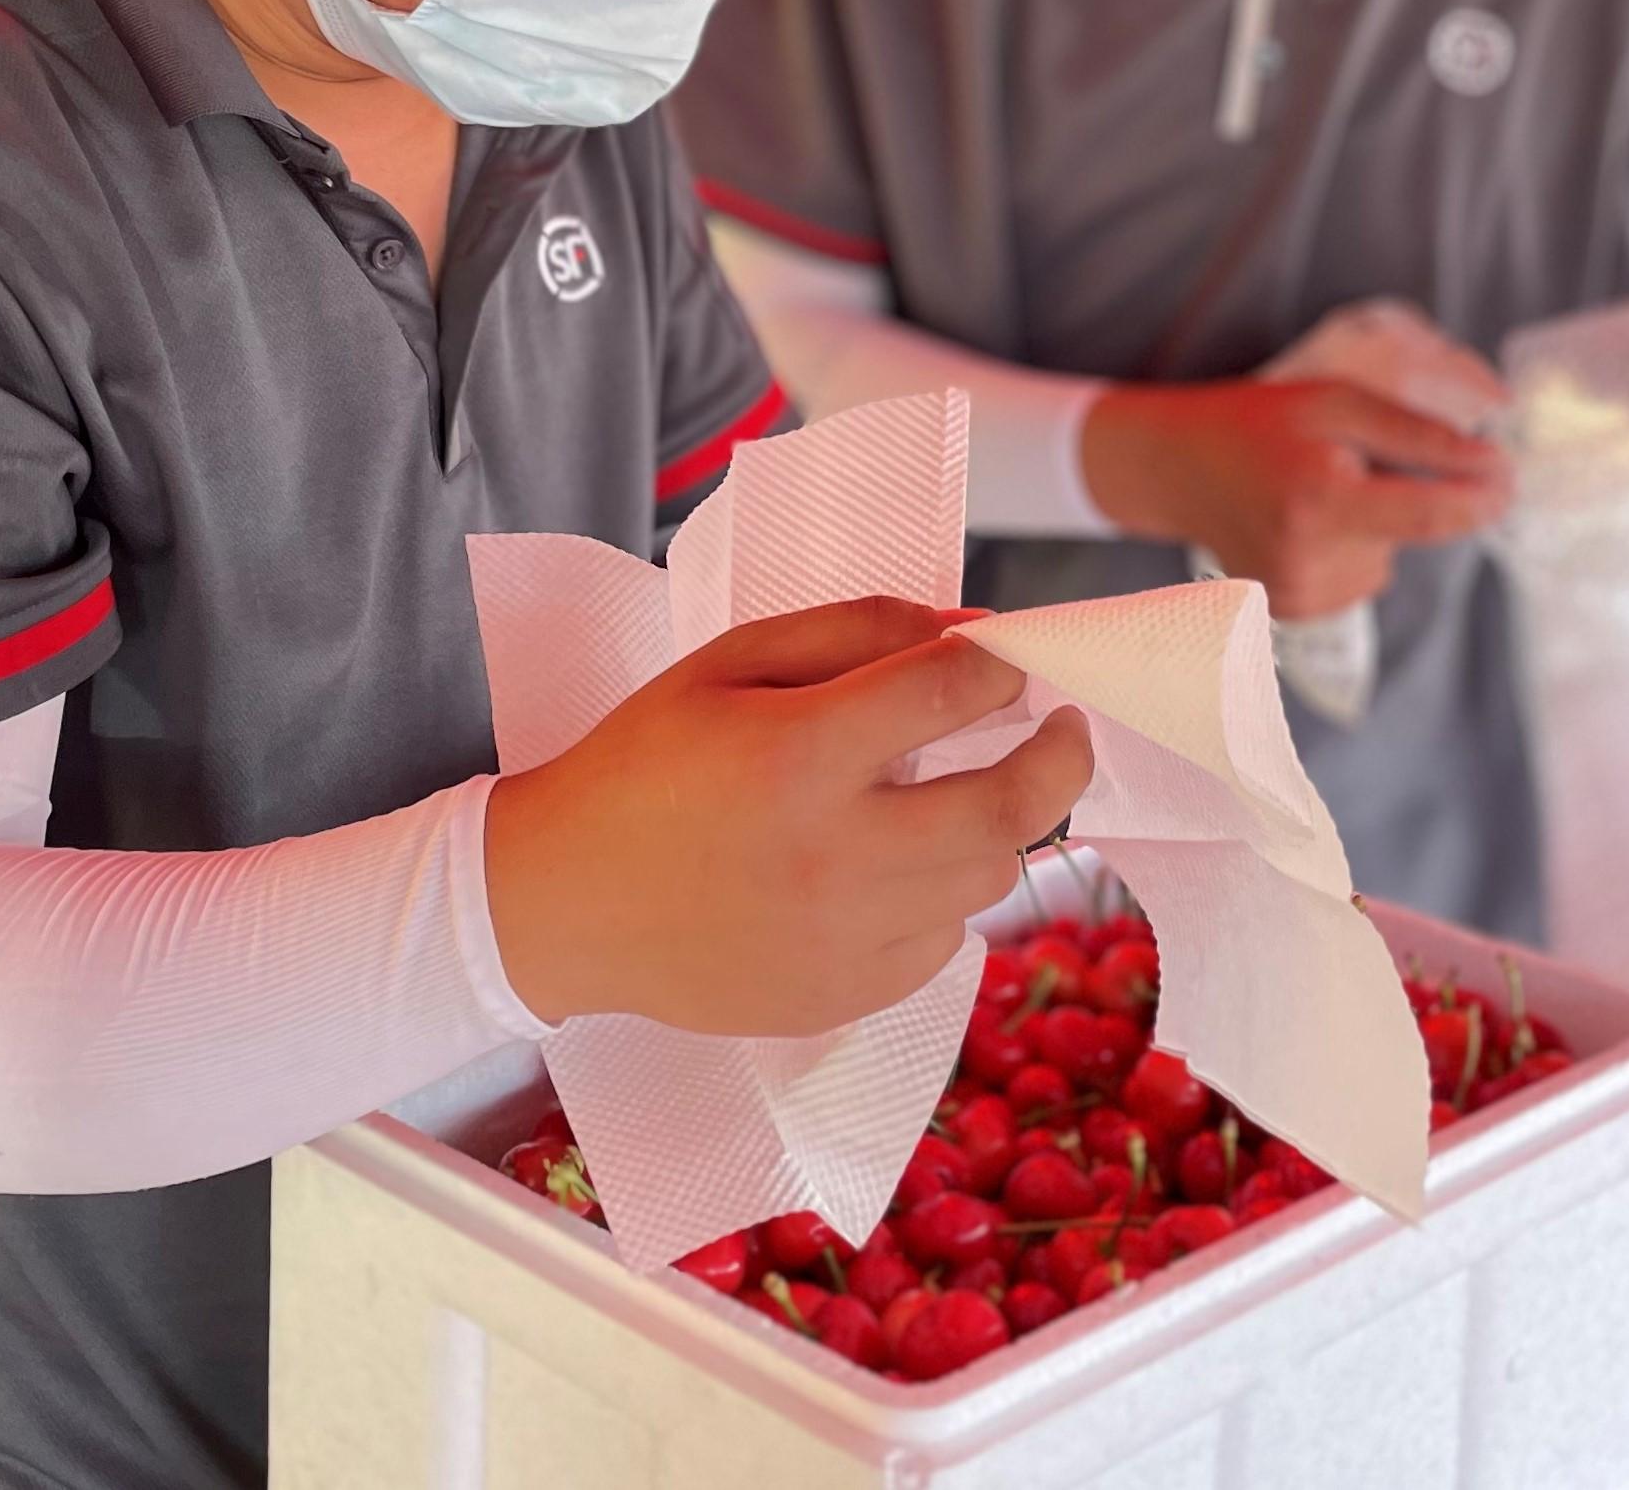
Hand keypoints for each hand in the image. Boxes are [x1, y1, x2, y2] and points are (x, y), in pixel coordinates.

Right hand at [483, 596, 1089, 1037]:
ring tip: (942, 801)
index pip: (951, 691)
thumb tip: (974, 629)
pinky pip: (943, 943)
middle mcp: (831, 854)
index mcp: (797, 753)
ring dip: (988, 831)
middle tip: (1065, 731)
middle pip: (1009, 809)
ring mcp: (840, 939)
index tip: (1012, 662)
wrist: (563, 904)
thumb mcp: (732, 662)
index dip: (1003, 664)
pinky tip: (885, 872)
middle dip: (1061, 758)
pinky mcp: (840, 998)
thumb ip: (859, 629)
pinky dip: (938, 899)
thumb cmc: (647, 763)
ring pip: (986, 879)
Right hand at [1079, 379, 1511, 619]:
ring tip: (1317, 492)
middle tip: (1353, 460)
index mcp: (1321, 500)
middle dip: (1408, 497)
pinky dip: (1350, 549)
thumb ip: (1418, 437)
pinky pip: (1360, 579)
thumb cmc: (1260, 423)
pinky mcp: (1293, 612)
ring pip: (1387, 561)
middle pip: (1410, 536)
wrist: (1177, 468)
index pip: (1430, 515)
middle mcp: (1308, 559)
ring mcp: (1297, 594)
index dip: (1479, 499)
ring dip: (1374, 526)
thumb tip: (1492, 467)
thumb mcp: (1339, 405)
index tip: (1507, 479)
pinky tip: (1307, 524)